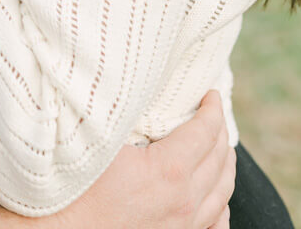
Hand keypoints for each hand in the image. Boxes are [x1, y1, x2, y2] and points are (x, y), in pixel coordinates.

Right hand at [59, 91, 233, 228]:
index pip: (206, 132)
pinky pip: (213, 225)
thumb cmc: (75, 186)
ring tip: (221, 147)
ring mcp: (182, 227)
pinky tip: (217, 196)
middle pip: (219, 161)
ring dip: (225, 166)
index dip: (212, 109)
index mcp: (169, 172)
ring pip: (222, 194)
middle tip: (213, 112)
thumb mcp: (101, 139)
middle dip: (220, 131)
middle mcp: (183, 203)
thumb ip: (128, 115)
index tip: (210, 94)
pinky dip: (220, 205)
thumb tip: (139, 86)